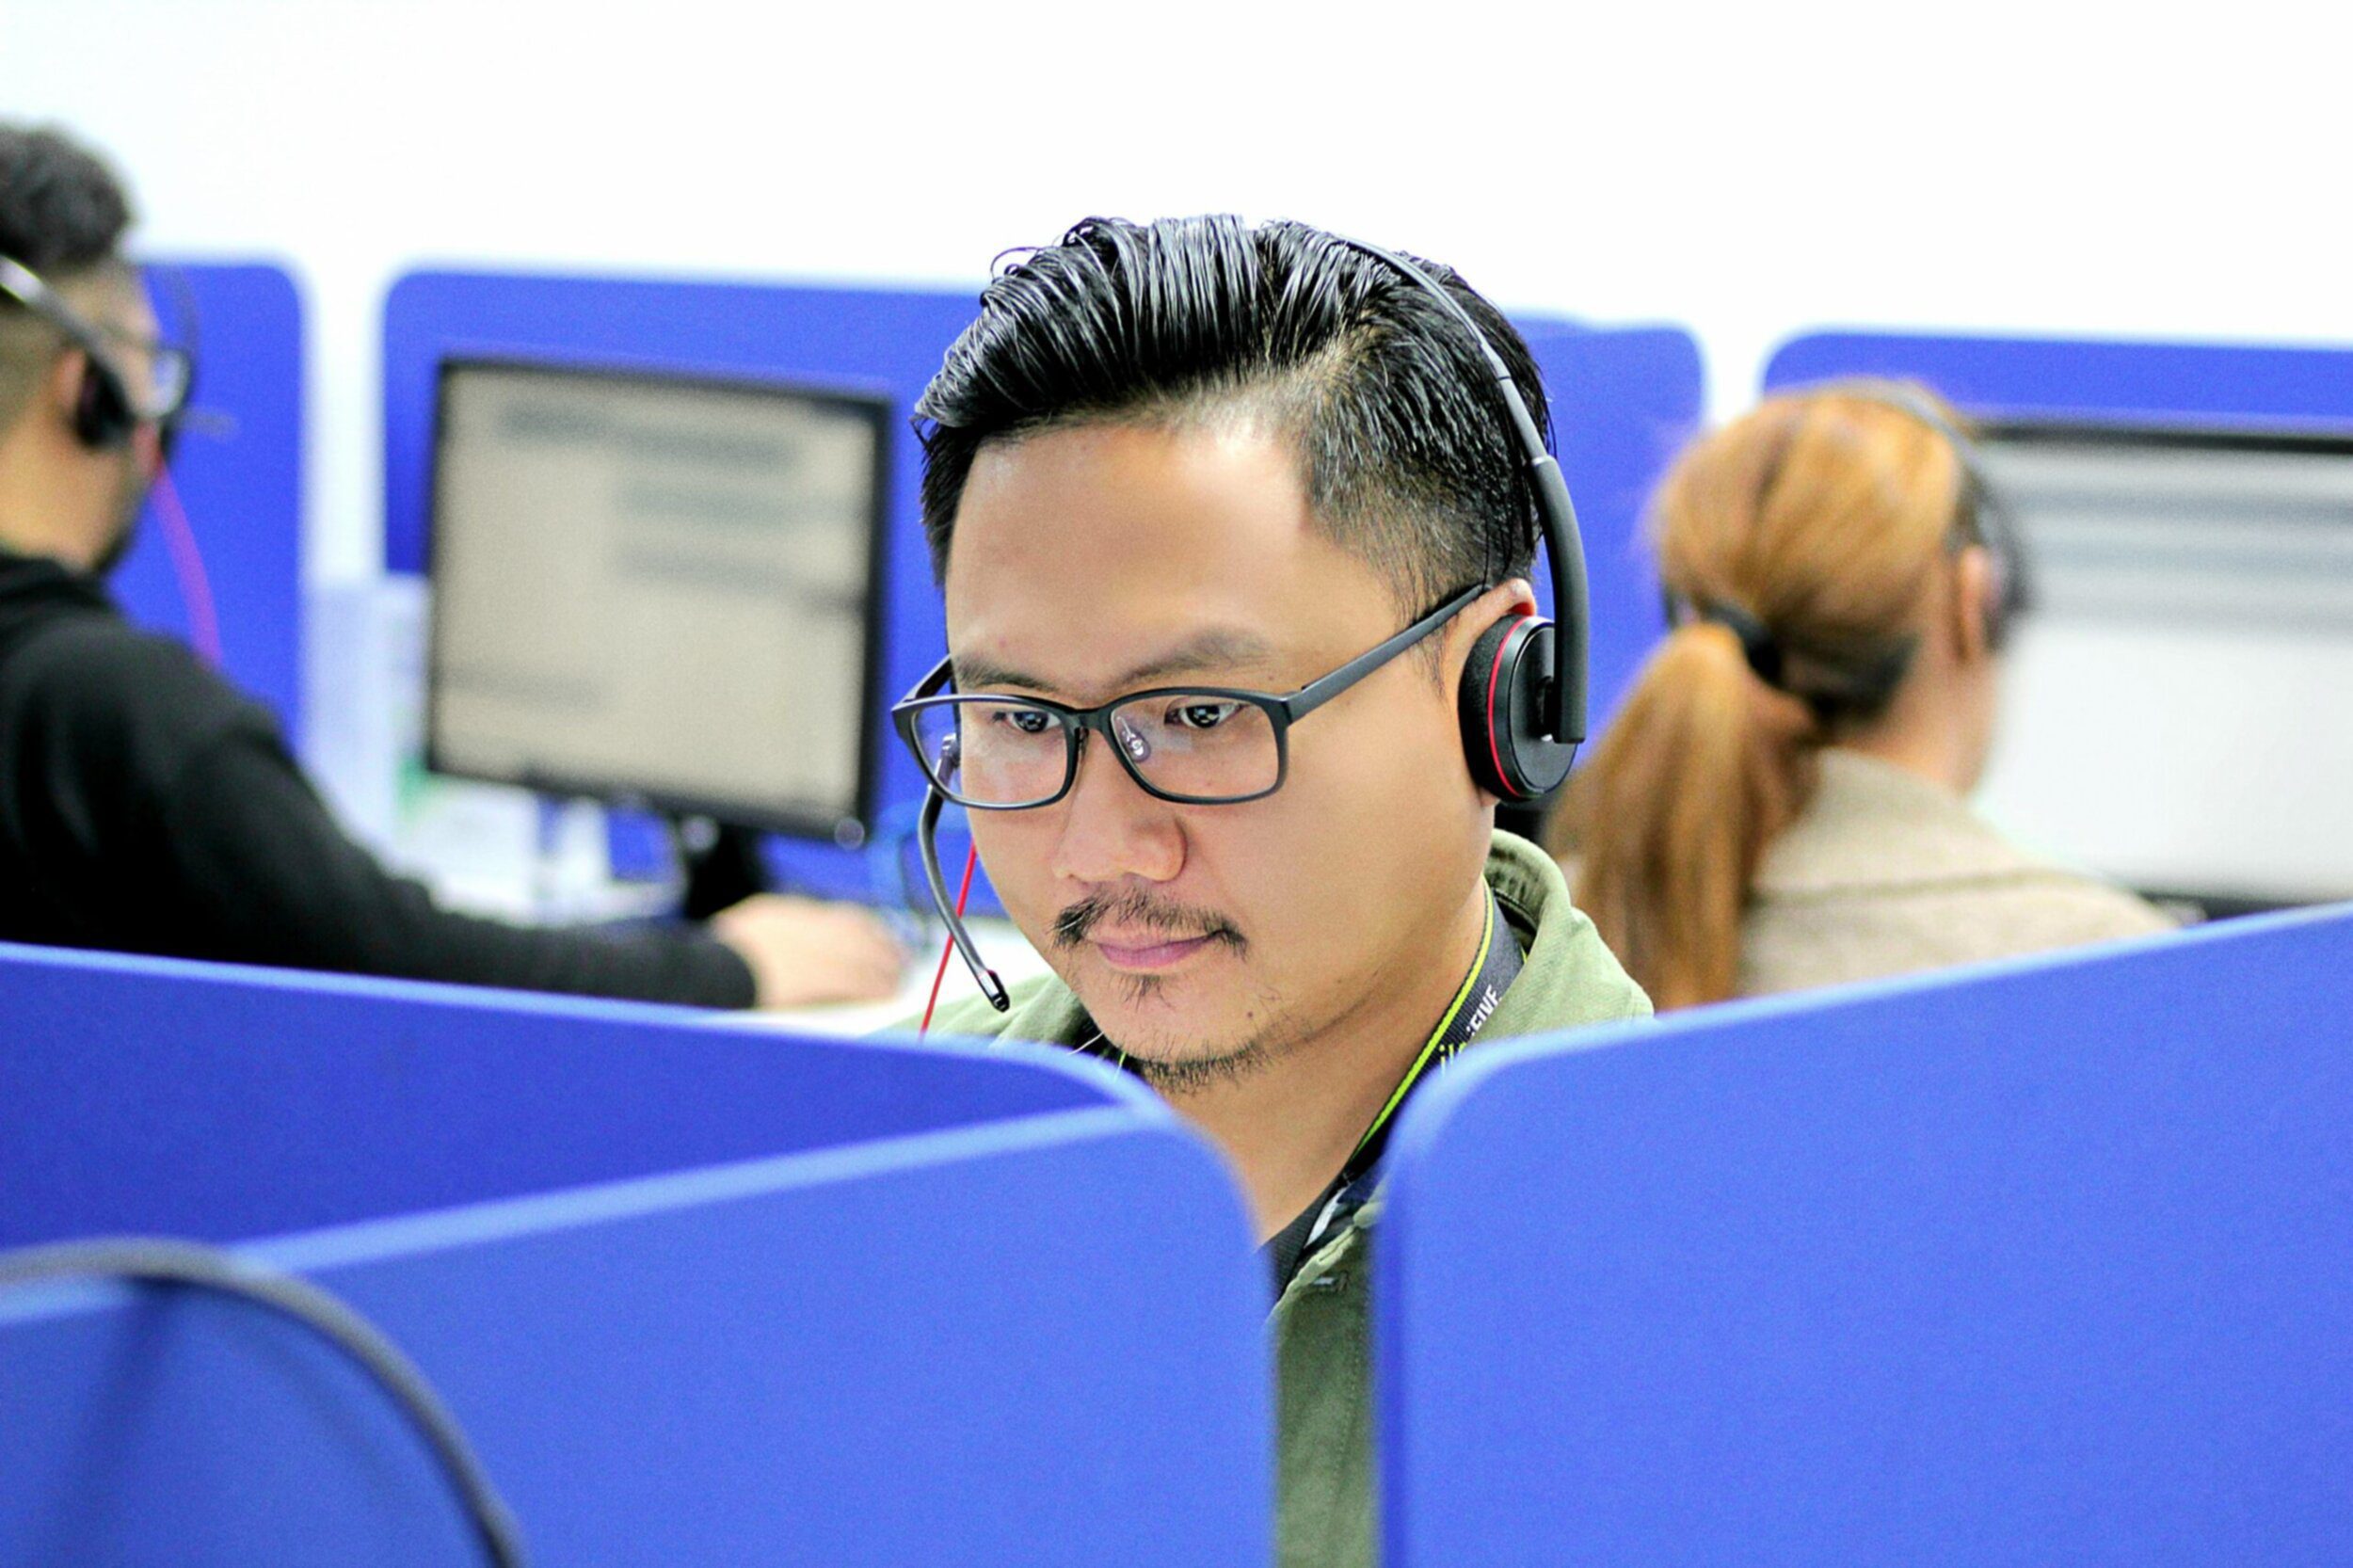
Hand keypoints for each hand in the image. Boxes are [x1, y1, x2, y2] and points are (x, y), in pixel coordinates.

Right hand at [709, 894, 907, 1008]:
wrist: (695, 974)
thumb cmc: (709, 968)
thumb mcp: (742, 941)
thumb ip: (773, 941)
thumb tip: (801, 961)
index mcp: (780, 915)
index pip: (835, 916)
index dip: (863, 928)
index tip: (878, 936)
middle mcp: (797, 925)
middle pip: (854, 931)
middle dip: (881, 945)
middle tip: (900, 958)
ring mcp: (804, 948)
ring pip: (859, 953)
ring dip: (883, 965)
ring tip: (898, 977)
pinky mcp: (809, 975)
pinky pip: (853, 979)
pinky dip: (872, 985)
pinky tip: (885, 992)